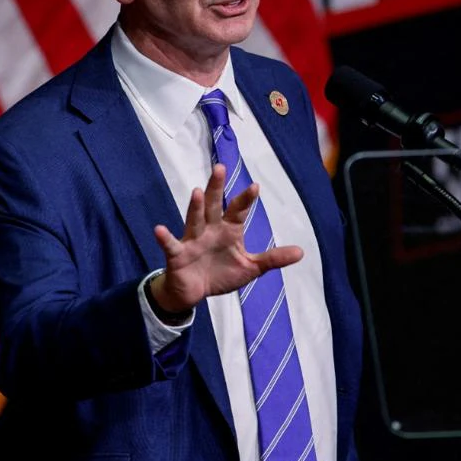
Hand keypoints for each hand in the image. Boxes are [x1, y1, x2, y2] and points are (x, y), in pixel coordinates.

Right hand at [150, 164, 302, 312]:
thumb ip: (273, 259)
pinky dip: (165, 238)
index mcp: (228, 230)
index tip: (255, 187)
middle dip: (216, 188)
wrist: (195, 292)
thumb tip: (301, 252)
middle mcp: (210, 230)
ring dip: (195, 207)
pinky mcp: (178, 254)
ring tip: (197, 192)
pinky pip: (171, 245)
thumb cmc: (221, 274)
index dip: (245, 200)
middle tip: (220, 168)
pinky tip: (159, 229)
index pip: (238, 211)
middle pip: (213, 205)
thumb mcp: (250, 268)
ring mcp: (192, 240)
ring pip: (194, 220)